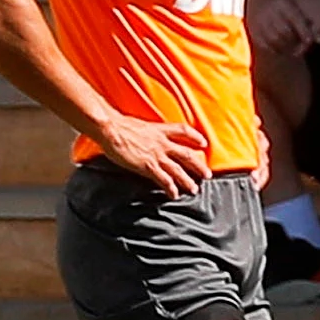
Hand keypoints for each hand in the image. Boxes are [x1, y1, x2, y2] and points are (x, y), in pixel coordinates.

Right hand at [93, 113, 211, 196]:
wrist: (111, 129)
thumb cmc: (119, 125)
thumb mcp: (138, 124)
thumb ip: (145, 131)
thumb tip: (142, 135)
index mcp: (159, 129)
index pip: (183, 130)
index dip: (195, 136)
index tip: (203, 143)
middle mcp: (161, 142)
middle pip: (186, 154)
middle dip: (198, 165)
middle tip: (208, 175)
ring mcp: (156, 155)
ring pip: (178, 169)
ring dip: (187, 180)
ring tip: (194, 189)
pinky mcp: (148, 166)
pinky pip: (163, 179)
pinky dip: (170, 188)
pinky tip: (174, 195)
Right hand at [246, 0, 319, 57]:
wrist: (257, 1)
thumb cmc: (284, 8)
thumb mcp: (296, 9)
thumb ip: (310, 23)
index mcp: (283, 4)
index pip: (295, 19)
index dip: (304, 32)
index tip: (310, 41)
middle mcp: (270, 11)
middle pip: (284, 32)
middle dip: (295, 42)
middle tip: (302, 48)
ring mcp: (260, 22)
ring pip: (274, 40)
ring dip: (285, 48)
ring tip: (293, 50)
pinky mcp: (254, 32)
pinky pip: (265, 45)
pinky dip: (275, 50)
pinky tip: (282, 50)